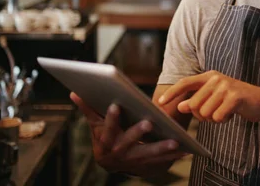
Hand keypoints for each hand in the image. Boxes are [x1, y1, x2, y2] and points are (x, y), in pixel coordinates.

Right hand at [70, 93, 186, 176]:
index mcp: (105, 141)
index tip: (116, 104)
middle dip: (137, 133)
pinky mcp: (146, 166)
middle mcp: (118, 153)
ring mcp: (132, 162)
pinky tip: (186, 150)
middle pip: (127, 143)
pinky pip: (161, 162)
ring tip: (174, 141)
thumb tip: (74, 91)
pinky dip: (173, 157)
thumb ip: (88, 109)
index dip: (110, 118)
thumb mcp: (96, 124)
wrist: (110, 163)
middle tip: (148, 122)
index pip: (107, 128)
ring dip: (161, 149)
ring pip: (147, 155)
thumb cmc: (104, 136)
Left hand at [158, 71, 259, 122]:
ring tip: (225, 111)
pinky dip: (223, 120)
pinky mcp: (235, 96)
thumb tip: (180, 106)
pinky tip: (231, 114)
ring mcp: (226, 86)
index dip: (171, 93)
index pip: (185, 83)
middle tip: (215, 113)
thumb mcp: (214, 98)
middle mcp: (216, 78)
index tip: (159, 103)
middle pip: (194, 105)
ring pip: (205, 113)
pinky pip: (218, 117)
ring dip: (214, 118)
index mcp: (209, 76)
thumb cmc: (235, 101)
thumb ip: (197, 100)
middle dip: (202, 115)